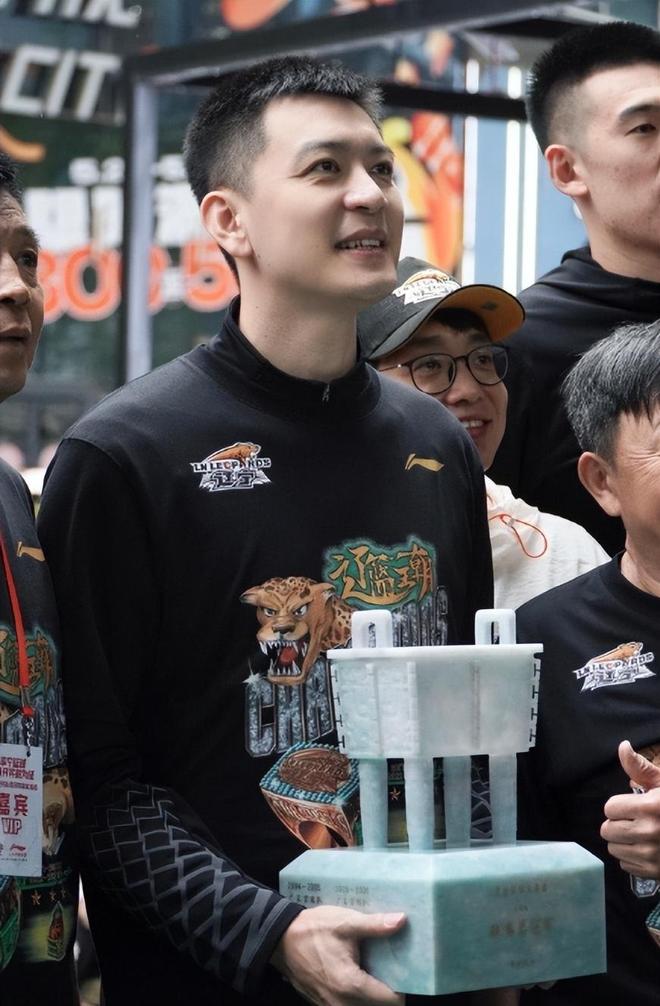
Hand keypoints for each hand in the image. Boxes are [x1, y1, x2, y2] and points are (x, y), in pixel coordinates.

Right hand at [271, 904, 405, 1004]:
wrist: (280, 939)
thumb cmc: (313, 930)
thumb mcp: (345, 922)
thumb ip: (374, 925)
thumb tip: (402, 920)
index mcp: (352, 985)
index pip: (392, 1001)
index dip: (404, 986)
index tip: (407, 969)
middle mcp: (342, 1004)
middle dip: (389, 991)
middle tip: (392, 968)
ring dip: (372, 994)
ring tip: (376, 970)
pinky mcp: (323, 1004)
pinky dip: (358, 996)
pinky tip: (358, 973)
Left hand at [601, 740, 659, 877]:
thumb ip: (640, 767)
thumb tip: (622, 746)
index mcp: (651, 807)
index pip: (610, 808)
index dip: (619, 805)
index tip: (631, 805)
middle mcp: (650, 832)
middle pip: (607, 830)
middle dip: (617, 823)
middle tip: (634, 820)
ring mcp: (653, 855)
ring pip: (614, 849)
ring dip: (623, 841)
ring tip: (640, 834)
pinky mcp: (655, 872)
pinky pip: (626, 865)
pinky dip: (632, 857)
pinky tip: (646, 848)